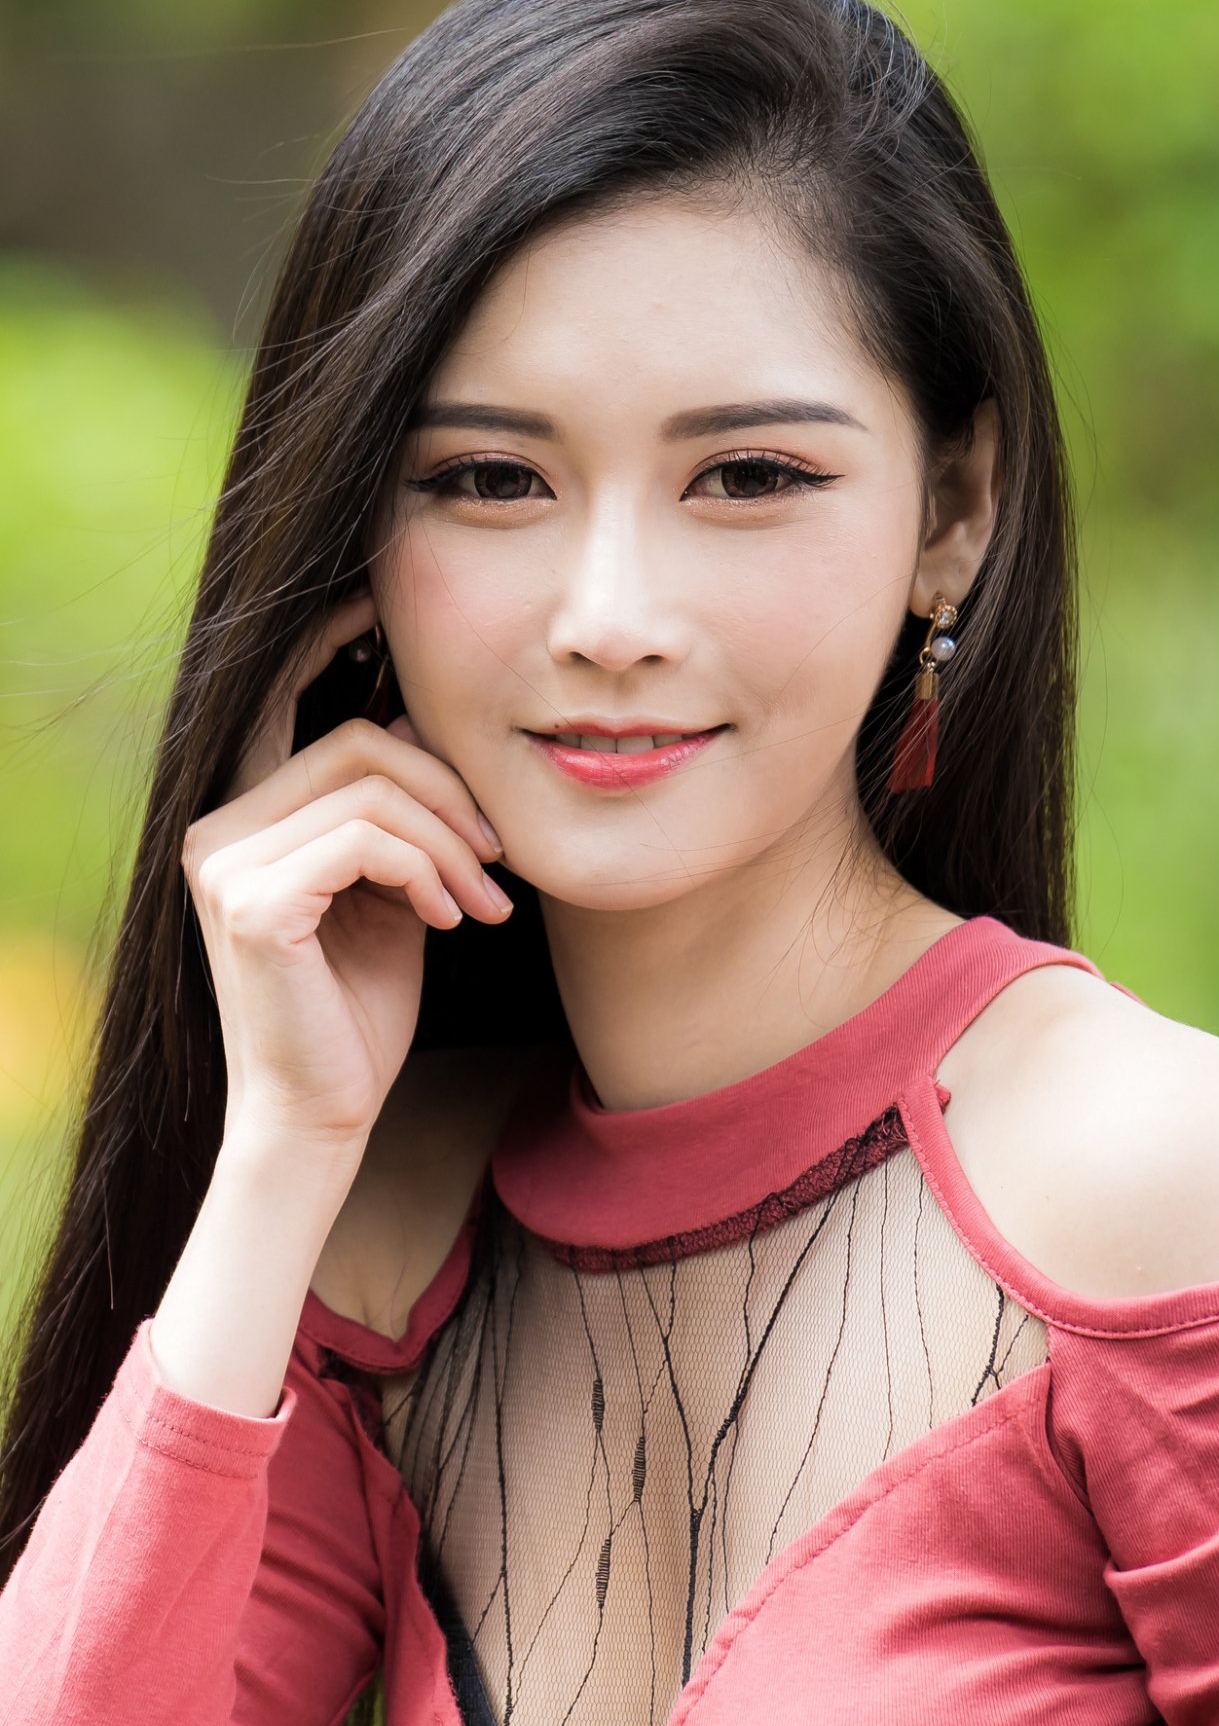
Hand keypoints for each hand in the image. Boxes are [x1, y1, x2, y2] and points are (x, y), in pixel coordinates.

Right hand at [184, 592, 511, 1158]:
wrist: (322, 1116)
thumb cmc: (356, 1012)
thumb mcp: (389, 894)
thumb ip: (394, 816)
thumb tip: (428, 723)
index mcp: (240, 819)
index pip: (280, 701)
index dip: (326, 641)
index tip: (381, 610)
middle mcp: (215, 829)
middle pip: (357, 742)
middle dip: (450, 791)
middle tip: (498, 860)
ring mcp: (224, 863)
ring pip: (372, 787)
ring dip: (452, 842)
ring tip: (484, 903)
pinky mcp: (252, 902)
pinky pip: (367, 839)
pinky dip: (426, 871)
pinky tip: (448, 920)